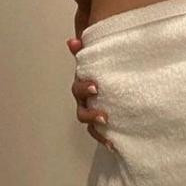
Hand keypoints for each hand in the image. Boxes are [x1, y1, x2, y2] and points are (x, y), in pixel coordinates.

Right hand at [66, 36, 115, 151]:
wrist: (107, 72)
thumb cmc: (100, 66)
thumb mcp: (96, 56)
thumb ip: (85, 49)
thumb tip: (72, 41)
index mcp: (83, 85)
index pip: (79, 88)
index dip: (85, 88)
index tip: (96, 87)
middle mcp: (85, 101)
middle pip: (82, 111)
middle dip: (91, 114)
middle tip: (103, 115)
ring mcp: (92, 111)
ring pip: (89, 124)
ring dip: (97, 128)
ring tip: (109, 133)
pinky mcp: (101, 121)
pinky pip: (99, 132)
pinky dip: (104, 138)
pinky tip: (113, 144)